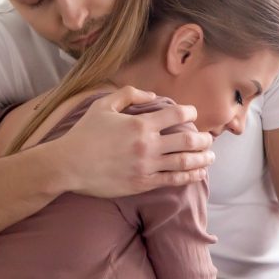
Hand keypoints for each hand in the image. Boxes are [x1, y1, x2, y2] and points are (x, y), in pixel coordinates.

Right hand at [52, 85, 214, 197]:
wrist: (68, 165)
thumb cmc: (84, 134)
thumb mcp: (103, 105)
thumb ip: (129, 94)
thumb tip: (152, 95)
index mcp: (140, 124)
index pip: (177, 116)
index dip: (190, 113)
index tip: (192, 115)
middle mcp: (147, 145)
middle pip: (187, 141)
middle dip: (203, 139)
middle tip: (208, 138)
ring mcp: (146, 166)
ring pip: (184, 163)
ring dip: (202, 159)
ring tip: (210, 156)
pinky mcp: (142, 183)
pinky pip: (172, 180)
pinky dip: (189, 177)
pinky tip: (198, 174)